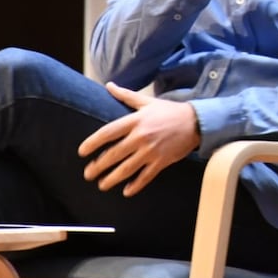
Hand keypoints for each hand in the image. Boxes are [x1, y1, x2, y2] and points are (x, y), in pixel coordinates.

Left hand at [77, 83, 200, 196]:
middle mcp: (140, 137)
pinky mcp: (162, 161)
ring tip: (102, 185)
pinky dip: (135, 185)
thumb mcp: (147, 102)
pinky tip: (126, 191)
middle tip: (88, 174)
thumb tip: (109, 86)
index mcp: (135, 121)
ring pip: (126, 169)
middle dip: (98, 166)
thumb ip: (126, 96)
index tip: (82, 152)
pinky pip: (145, 177)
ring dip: (112, 179)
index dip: (92, 143)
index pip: (107, 133)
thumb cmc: (169, 111)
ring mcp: (151, 151)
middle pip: (113, 154)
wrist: (195, 122)